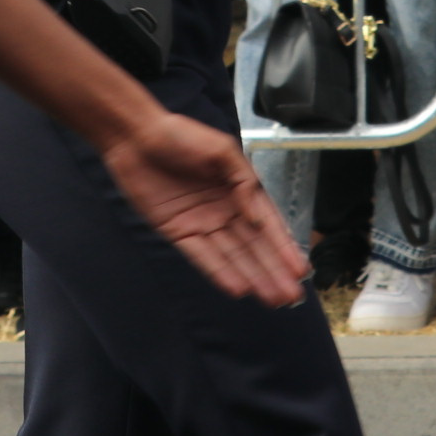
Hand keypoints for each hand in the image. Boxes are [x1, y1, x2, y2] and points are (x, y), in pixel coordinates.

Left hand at [97, 111, 308, 304]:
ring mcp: (202, 223)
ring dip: (253, 277)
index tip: (300, 270)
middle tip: (291, 296)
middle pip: (253, 246)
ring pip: (232, 256)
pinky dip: (220, 272)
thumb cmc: (180, 136)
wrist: (135, 136)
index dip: (283, 247)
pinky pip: (202, 256)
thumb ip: (243, 181)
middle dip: (273, 270)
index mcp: (238, 189)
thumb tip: (259, 218)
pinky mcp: (178, 232)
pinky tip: (238, 288)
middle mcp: (224, 210)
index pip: (266, 224)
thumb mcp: (221, 150)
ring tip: (272, 299)